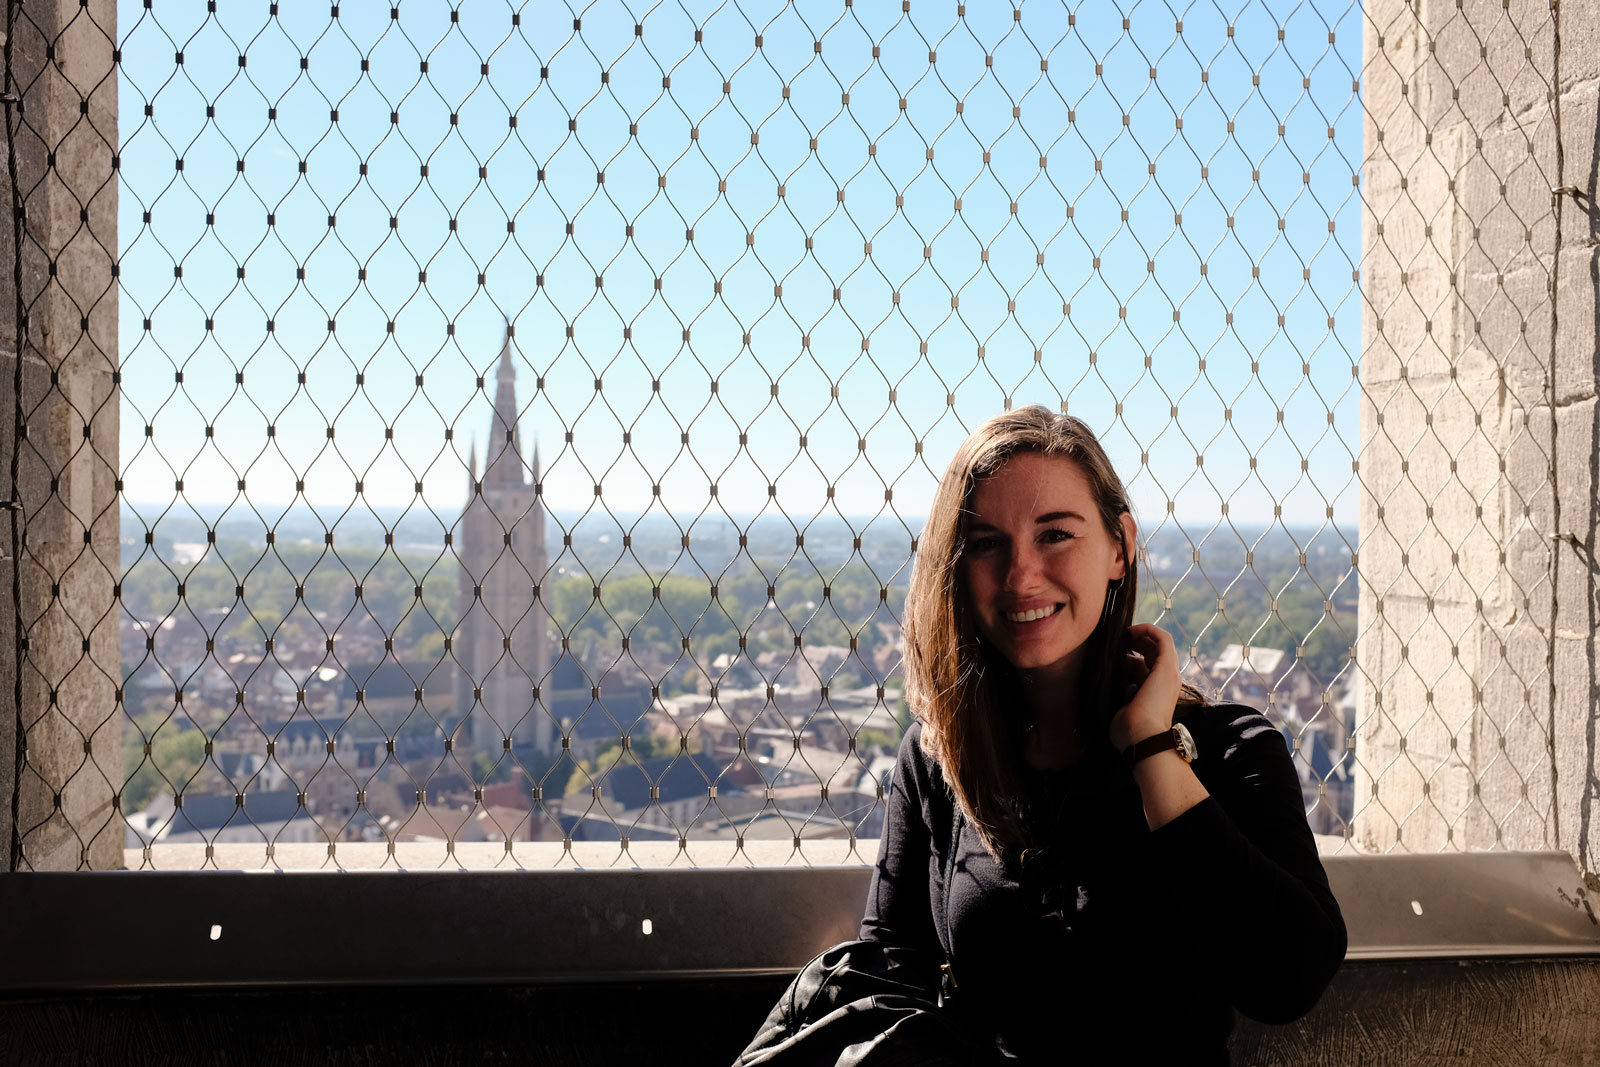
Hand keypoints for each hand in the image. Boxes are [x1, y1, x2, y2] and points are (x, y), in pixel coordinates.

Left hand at [1107, 624, 1181, 752]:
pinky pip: (1163, 638)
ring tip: (1124, 632)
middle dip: (1136, 641)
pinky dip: (1149, 629)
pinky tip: (1131, 630)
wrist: (1142, 737)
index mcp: (1157, 692)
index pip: (1147, 666)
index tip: (1114, 653)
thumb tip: (1127, 687)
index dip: (1131, 656)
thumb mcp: (1125, 710)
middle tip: (1118, 638)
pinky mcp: (1167, 666)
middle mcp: (1166, 681)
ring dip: (1142, 634)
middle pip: (1154, 652)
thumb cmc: (1129, 732)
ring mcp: (1169, 673)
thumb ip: (1127, 697)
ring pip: (1160, 643)